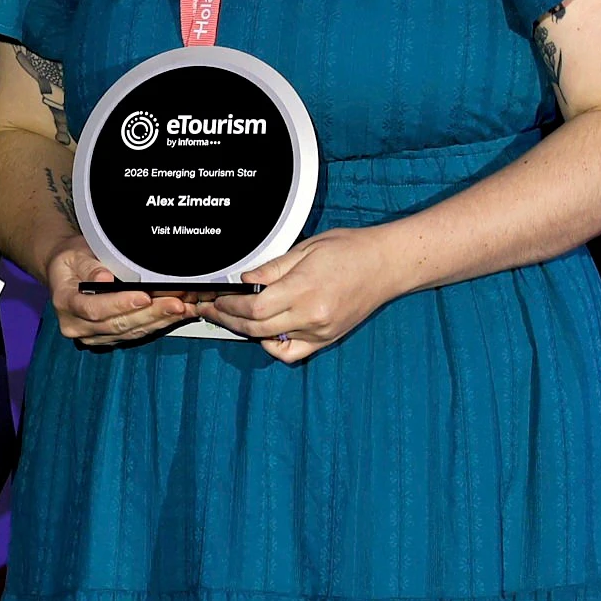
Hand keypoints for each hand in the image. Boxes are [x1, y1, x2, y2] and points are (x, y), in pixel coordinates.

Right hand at [39, 234, 198, 348]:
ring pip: (128, 333)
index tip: (144, 296)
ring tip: (180, 309)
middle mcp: (75, 325)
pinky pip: (132, 336)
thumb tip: (104, 278)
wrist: (65, 273)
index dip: (120, 304)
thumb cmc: (72, 261)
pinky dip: (154, 325)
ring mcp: (91, 336)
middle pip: (116, 324)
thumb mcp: (75, 254)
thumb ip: (90, 266)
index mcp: (65, 302)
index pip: (95, 309)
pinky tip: (171, 317)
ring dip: (157, 321)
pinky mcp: (106, 339)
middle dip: (149, 314)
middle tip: (175, 303)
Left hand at [201, 229, 399, 362]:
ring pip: (271, 342)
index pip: (254, 308)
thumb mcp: (306, 248)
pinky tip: (266, 333)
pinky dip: (274, 346)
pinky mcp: (327, 339)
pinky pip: (293, 353)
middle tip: (213, 310)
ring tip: (233, 318)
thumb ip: (272, 268)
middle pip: (256, 328)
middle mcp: (311, 316)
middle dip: (229, 320)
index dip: (229, 306)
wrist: (387, 264)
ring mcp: (320, 331)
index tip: (217, 299)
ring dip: (247, 332)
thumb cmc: (351, 250)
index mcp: (303, 290)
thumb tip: (245, 280)